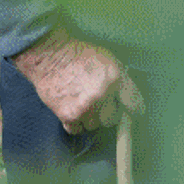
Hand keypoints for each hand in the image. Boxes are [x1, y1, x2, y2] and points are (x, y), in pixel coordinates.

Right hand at [11, 28, 142, 133]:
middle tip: (99, 103)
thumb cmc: (78, 54)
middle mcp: (102, 95)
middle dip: (108, 112)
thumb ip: (120, 79)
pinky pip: (77, 130)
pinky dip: (75, 123)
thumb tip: (127, 98)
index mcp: (115, 78)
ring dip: (90, 118)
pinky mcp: (68, 116)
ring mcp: (86, 107)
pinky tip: (72, 109)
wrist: (49, 55)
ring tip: (82, 103)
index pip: (134, 104)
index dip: (133, 109)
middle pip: (113, 118)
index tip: (131, 112)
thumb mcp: (107, 58)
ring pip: (95, 125)